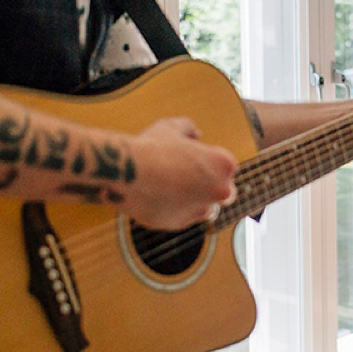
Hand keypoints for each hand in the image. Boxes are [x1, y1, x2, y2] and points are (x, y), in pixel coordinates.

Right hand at [121, 118, 237, 229]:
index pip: (227, 166)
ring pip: (206, 209)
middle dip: (213, 187)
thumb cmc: (151, 147)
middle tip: (191, 178)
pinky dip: (176, 211)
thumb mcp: (172, 127)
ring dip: (196, 201)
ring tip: (174, 188)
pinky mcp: (180, 224)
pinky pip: (183, 218)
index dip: (211, 162)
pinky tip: (160, 197)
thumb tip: (195, 134)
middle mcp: (219, 191)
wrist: (125, 172)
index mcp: (224, 164)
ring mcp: (200, 210)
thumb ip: (189, 129)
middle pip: (226, 192)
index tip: (195, 160)